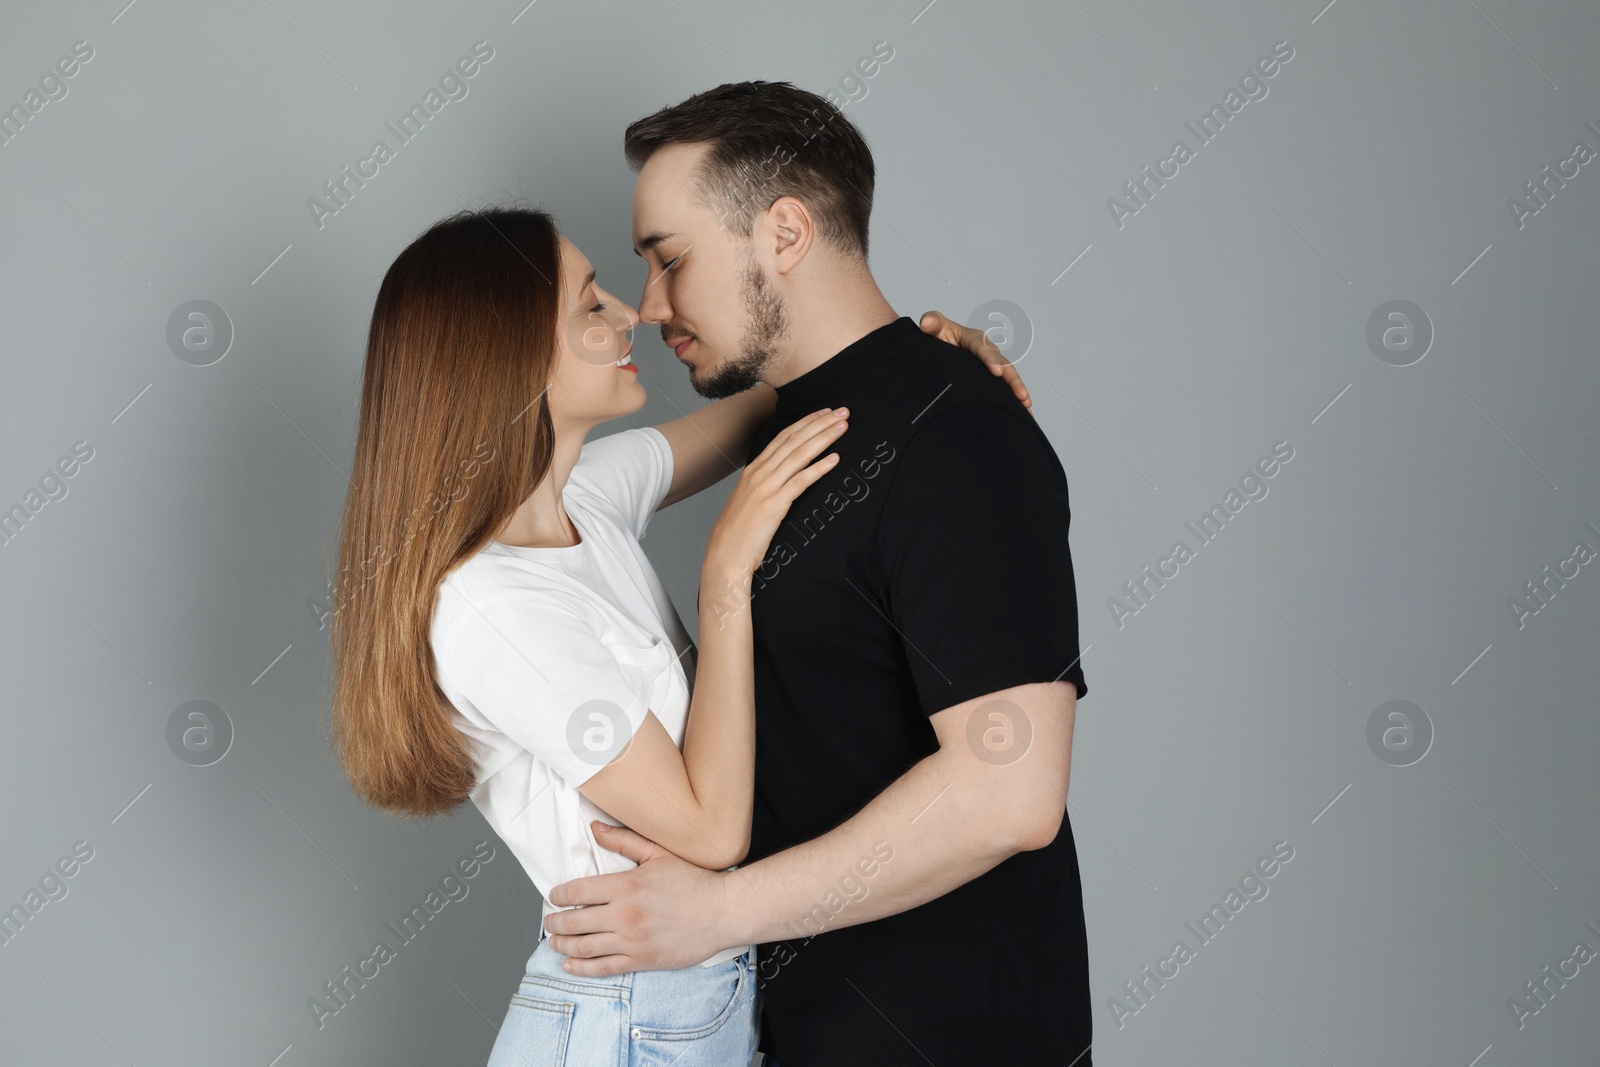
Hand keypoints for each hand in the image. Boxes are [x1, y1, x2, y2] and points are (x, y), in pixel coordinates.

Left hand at [543, 820, 739, 975]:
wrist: (721, 912)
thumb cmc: (693, 882)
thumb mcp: (658, 854)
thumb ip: (624, 840)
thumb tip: (595, 828)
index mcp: (627, 886)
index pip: (579, 891)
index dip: (560, 895)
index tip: (554, 896)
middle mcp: (625, 915)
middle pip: (576, 922)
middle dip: (555, 923)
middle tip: (549, 921)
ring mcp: (632, 941)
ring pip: (585, 947)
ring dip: (563, 944)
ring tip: (555, 941)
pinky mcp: (642, 960)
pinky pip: (603, 968)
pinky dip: (581, 968)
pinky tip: (569, 964)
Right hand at [704, 407, 847, 576]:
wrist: (726, 553)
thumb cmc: (740, 530)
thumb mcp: (751, 498)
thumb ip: (766, 483)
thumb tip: (784, 476)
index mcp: (754, 469)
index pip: (784, 437)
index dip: (806, 422)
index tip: (825, 412)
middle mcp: (760, 473)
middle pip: (794, 440)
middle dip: (820, 423)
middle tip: (842, 411)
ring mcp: (767, 487)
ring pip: (799, 455)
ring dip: (824, 438)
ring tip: (842, 427)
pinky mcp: (774, 504)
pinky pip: (800, 481)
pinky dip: (819, 469)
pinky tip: (835, 460)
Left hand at [918, 310, 1031, 411]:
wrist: (939, 347)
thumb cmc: (938, 336)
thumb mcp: (934, 328)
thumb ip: (931, 323)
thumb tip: (926, 322)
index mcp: (973, 338)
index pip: (982, 348)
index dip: (990, 359)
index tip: (996, 372)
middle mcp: (987, 350)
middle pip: (1002, 364)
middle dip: (1012, 379)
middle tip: (1020, 394)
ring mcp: (991, 364)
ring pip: (1007, 376)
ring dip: (1017, 389)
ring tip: (1026, 403)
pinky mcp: (991, 377)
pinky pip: (1005, 386)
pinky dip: (1014, 397)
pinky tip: (1023, 410)